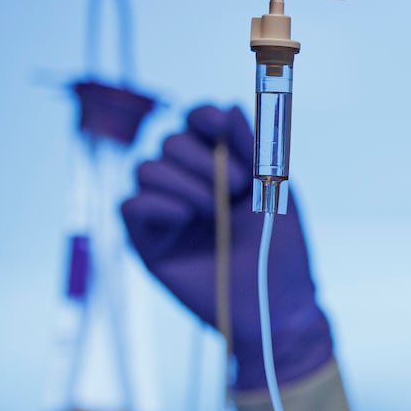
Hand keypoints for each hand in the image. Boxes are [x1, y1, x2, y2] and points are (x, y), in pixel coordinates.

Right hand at [121, 105, 331, 390]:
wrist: (273, 304)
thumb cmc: (280, 250)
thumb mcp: (272, 191)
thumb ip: (252, 148)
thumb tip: (229, 106)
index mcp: (220, 168)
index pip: (194, 123)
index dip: (204, 118)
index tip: (224, 130)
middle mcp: (188, 185)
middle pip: (169, 141)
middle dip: (205, 159)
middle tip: (238, 188)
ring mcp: (166, 213)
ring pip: (147, 167)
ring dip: (185, 182)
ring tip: (215, 210)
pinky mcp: (147, 243)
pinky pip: (130, 204)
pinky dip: (157, 203)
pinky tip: (185, 217)